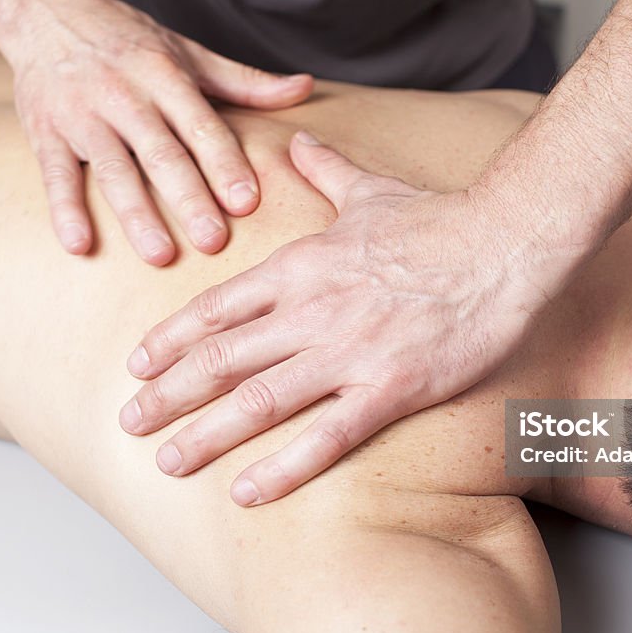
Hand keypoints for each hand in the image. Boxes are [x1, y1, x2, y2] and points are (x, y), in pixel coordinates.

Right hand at [0, 0, 312, 263]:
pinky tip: (80, 244)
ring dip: (135, 214)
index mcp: (166, 77)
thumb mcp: (188, 52)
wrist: (45, 8)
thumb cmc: (127, 40)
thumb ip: (245, 81)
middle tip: (213, 241)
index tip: (246, 202)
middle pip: (161, 153)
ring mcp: (82, 114)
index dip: (224, 163)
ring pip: (113, 169)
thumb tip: (304, 88)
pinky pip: (56, 173)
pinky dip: (64, 209)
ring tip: (160, 254)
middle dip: (188, 198)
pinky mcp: (44, 131)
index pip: (201, 126)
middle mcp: (125, 96)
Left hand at [120, 131, 547, 504]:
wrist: (502, 244)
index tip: (138, 365)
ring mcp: (349, 352)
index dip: (172, 340)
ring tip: (167, 461)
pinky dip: (283, 466)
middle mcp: (313, 311)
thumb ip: (325, 170)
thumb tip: (299, 140)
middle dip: (167, 393)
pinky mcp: (390, 387)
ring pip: (259, 399)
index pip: (217, 308)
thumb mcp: (371, 190)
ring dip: (206, 434)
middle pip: (222, 357)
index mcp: (302, 268)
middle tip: (129, 422)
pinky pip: (327, 435)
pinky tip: (247, 491)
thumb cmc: (439, 219)